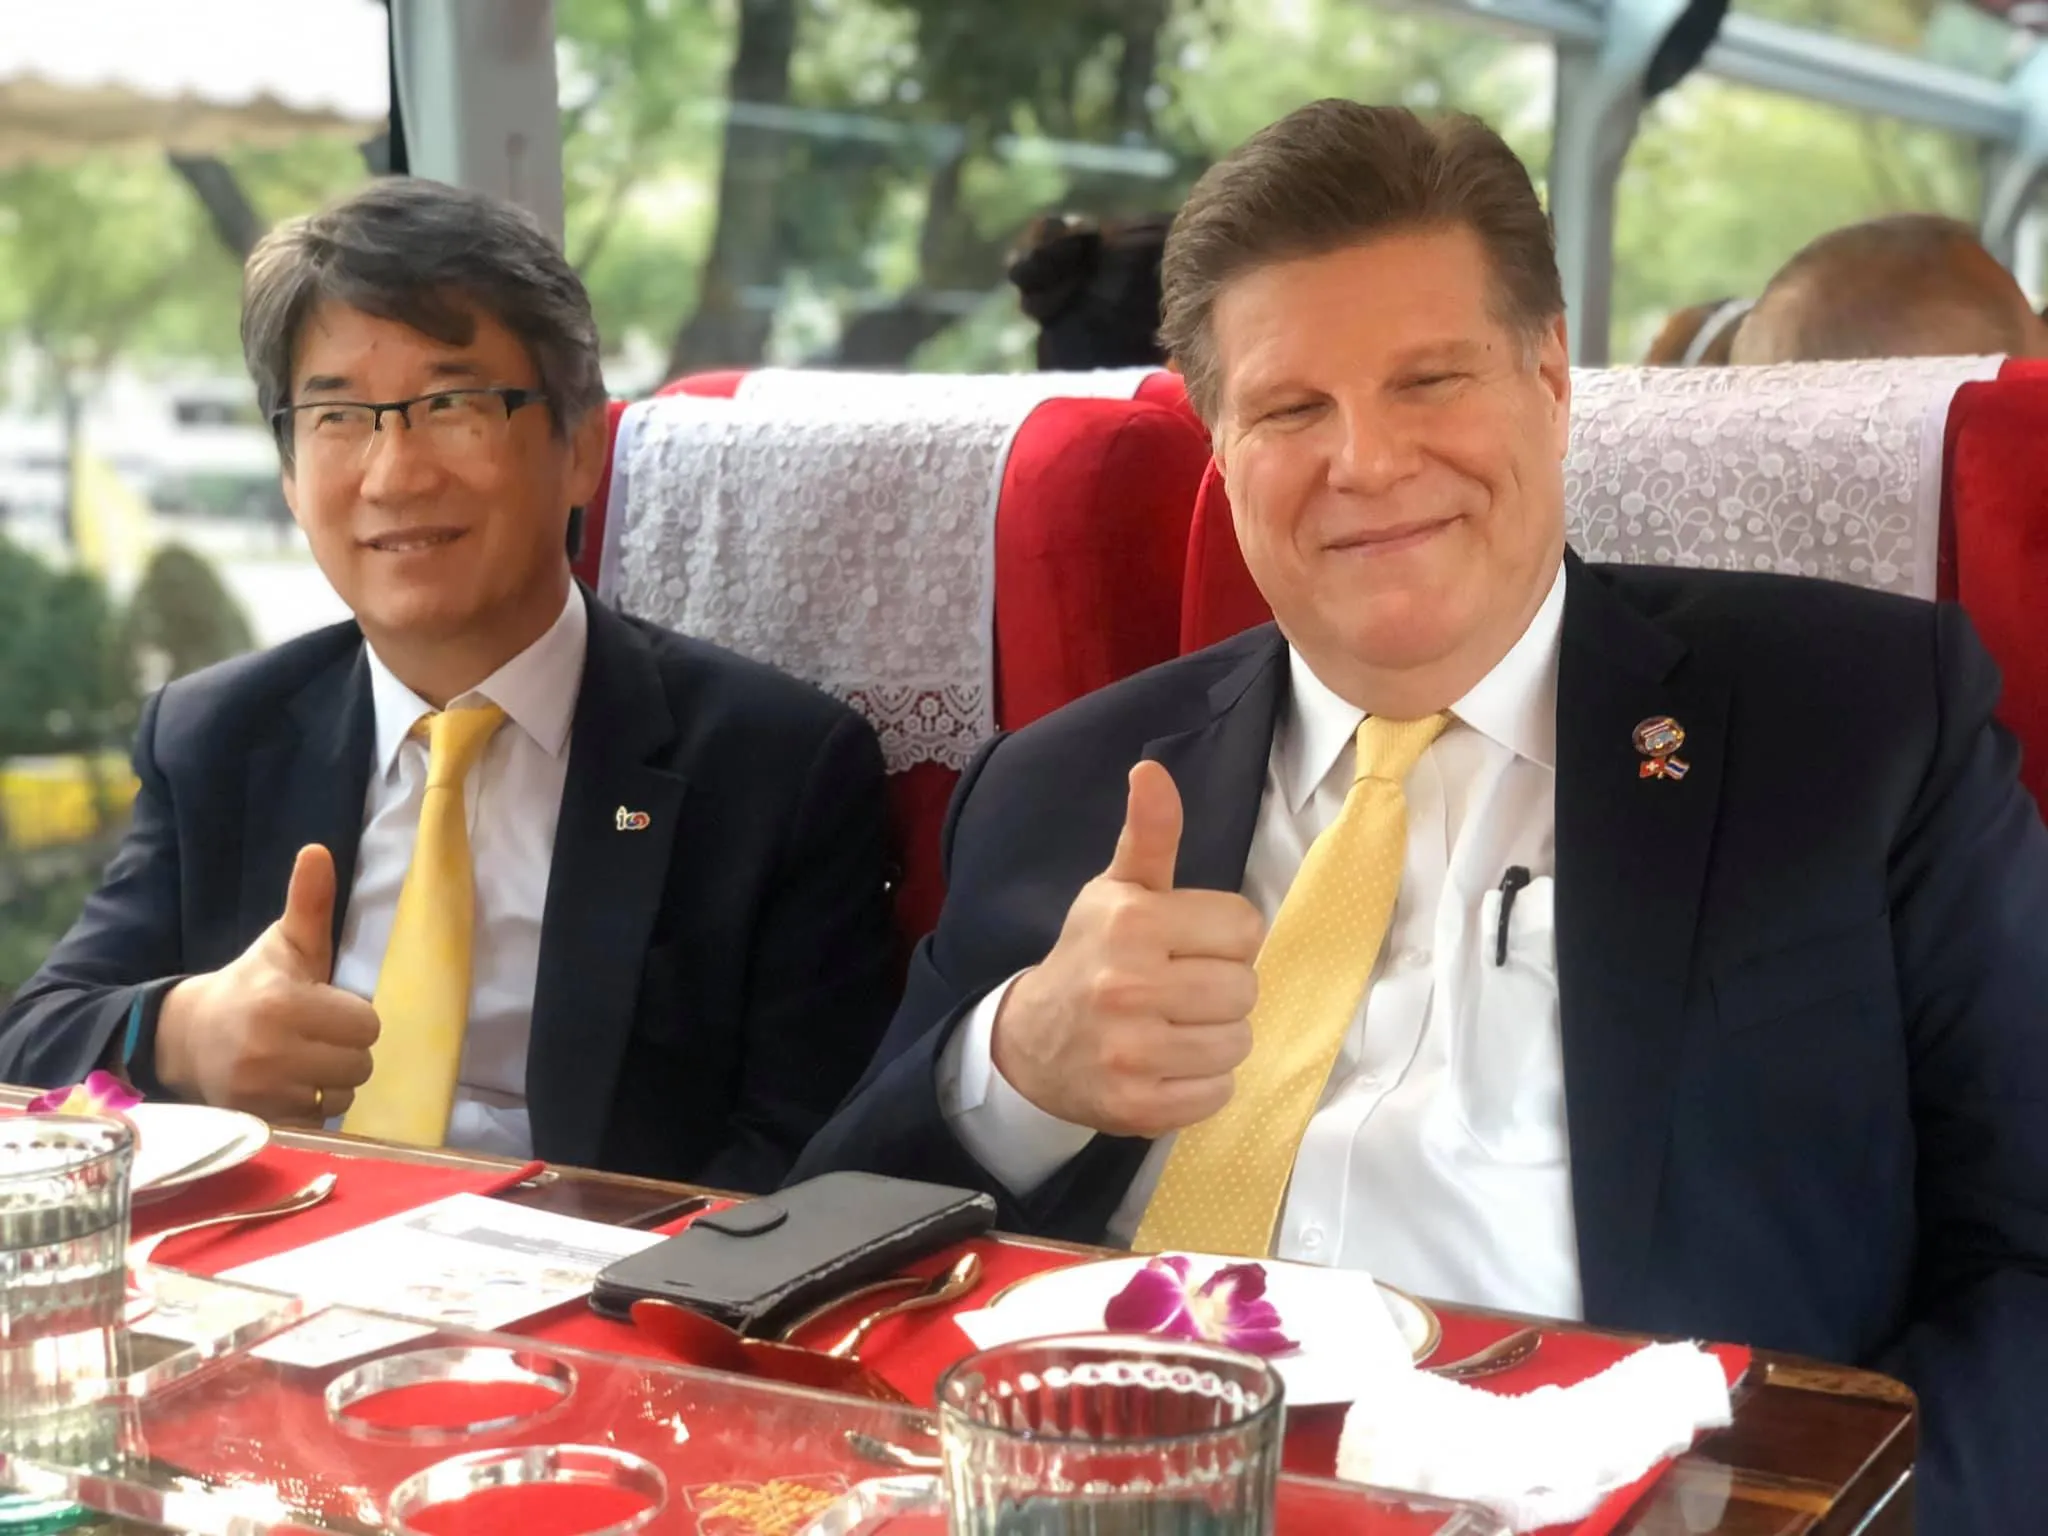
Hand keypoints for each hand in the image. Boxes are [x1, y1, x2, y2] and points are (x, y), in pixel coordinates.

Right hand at [154, 845, 379, 1123]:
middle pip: (360, 1063)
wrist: (189, 1036)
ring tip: (304, 1060)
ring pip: (342, 1094)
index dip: (353, 1016)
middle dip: (346, 1050)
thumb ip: (309, 902)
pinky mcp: (257, 1119)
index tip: (327, 1008)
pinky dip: (312, 1105)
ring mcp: (262, 1091)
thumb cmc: (251, 984)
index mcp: (284, 1003)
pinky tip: (290, 1084)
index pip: (366, 1024)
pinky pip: (317, 1118)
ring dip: (332, 1080)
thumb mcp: (283, 943)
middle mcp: (271, 1050)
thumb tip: (318, 850)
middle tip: (317, 1036)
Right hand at [991, 761, 1264, 1137]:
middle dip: (1220, 987)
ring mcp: (1132, 1052)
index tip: (1187, 944)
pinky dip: (1202, 1083)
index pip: (1245, 928)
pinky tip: (1167, 1063)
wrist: (1033, 1043)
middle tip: (1180, 988)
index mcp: (1132, 922)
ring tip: (1175, 1026)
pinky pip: (1218, 1093)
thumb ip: (1149, 834)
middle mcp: (1129, 985)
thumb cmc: (1090, 955)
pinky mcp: (1139, 1106)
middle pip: (1244, 988)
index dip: (1222, 937)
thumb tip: (1151, 770)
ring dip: (1215, 1036)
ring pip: (1238, 1043)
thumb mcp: (1116, 889)